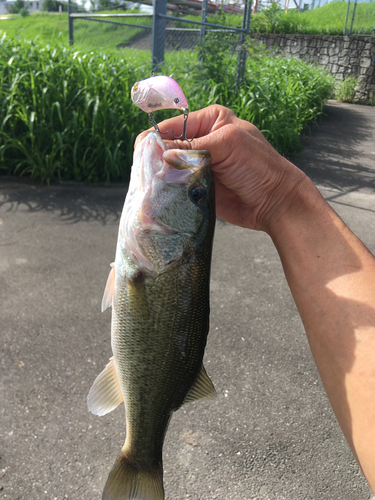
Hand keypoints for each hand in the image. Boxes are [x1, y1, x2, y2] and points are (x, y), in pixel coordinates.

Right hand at [135, 105, 308, 231]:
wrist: (275, 203)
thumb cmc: (259, 167)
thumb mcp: (228, 145)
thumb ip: (194, 147)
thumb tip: (160, 154)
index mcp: (209, 122)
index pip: (172, 126)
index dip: (156, 138)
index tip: (143, 153)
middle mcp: (201, 142)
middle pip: (167, 147)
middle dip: (156, 158)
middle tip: (147, 172)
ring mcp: (198, 166)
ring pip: (169, 168)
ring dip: (161, 176)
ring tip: (152, 185)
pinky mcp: (197, 188)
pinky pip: (176, 187)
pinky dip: (168, 191)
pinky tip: (160, 195)